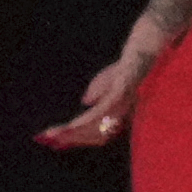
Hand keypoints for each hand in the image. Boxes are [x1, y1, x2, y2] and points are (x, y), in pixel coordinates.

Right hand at [35, 35, 158, 150]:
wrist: (145, 50)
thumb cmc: (129, 66)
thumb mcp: (108, 79)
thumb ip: (97, 90)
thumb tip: (87, 102)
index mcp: (118, 114)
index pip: (96, 134)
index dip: (75, 139)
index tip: (52, 140)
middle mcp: (122, 114)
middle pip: (95, 135)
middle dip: (69, 138)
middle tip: (46, 139)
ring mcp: (122, 104)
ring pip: (96, 126)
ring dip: (73, 132)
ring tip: (53, 135)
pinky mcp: (122, 91)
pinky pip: (103, 111)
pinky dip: (86, 120)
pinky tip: (72, 125)